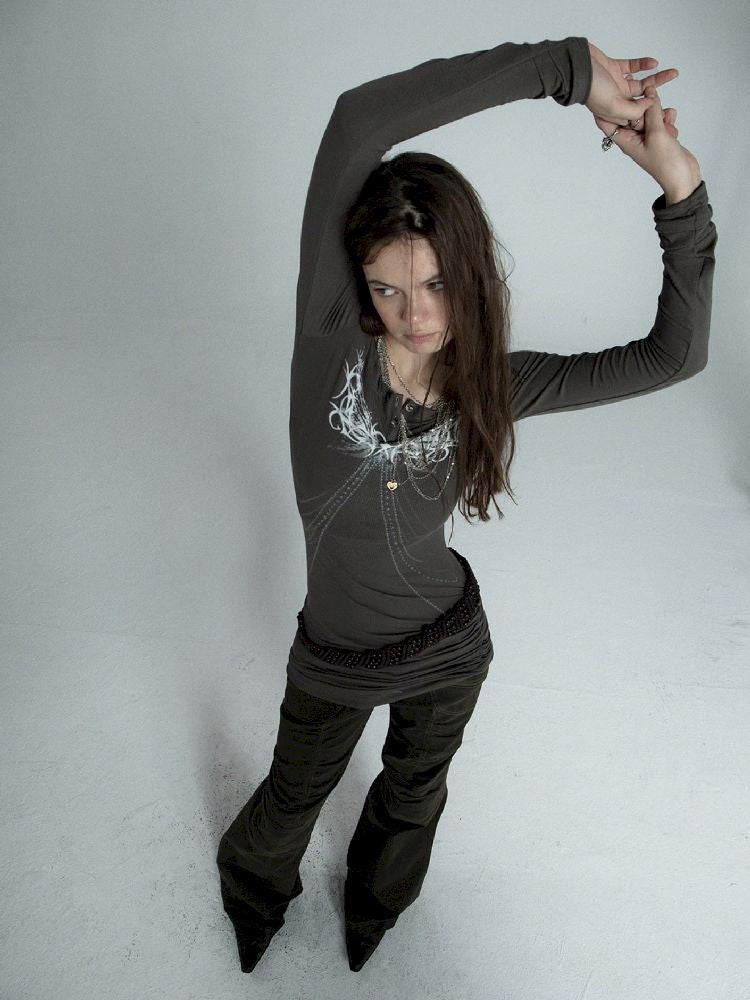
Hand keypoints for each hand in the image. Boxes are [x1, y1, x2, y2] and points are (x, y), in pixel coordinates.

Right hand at [585, 42, 678, 126]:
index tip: (666, 120)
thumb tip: (650, 105)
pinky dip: (644, 64)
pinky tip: (655, 63)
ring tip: (673, 73)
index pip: (636, 121)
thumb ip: (634, 110)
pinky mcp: (615, 68)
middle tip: (672, 103)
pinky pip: (633, 66)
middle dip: (657, 103)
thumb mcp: (615, 107)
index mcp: (615, 114)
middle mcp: (616, 101)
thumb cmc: (592, 89)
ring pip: (641, 84)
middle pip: (641, 104)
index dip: (650, 121)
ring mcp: (616, 84)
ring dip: (657, 79)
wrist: (577, 66)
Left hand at [594, 86, 701, 203]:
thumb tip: (649, 92)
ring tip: (667, 123)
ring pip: (649, 114)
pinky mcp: (659, 136)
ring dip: (660, 114)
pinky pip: (660, 120)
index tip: (609, 92)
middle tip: (654, 106)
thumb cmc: (666, 163)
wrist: (682, 178)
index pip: (607, 122)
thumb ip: (652, 111)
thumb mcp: (657, 133)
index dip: (606, 108)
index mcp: (625, 140)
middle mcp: (633, 138)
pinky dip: (667, 120)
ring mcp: (646, 137)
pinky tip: (672, 128)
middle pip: (631, 114)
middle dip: (644, 107)